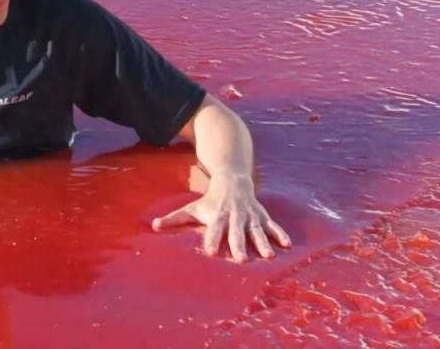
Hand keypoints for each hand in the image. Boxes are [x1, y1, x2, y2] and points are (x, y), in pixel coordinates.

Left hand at [151, 172, 290, 261]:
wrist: (232, 179)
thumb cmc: (210, 199)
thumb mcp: (192, 207)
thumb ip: (174, 218)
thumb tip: (153, 226)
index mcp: (217, 215)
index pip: (214, 229)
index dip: (212, 239)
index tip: (212, 252)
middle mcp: (235, 216)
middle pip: (236, 232)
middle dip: (239, 245)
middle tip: (241, 260)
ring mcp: (250, 216)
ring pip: (257, 231)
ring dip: (262, 243)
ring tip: (269, 256)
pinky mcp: (262, 215)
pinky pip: (273, 225)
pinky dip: (280, 234)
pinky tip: (287, 245)